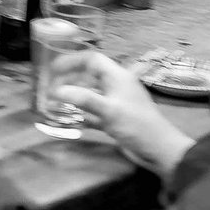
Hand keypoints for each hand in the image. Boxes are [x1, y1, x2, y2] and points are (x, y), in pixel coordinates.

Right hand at [47, 52, 194, 175]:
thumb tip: (56, 91)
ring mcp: (115, 104)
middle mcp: (116, 86)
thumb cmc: (137, 125)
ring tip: (54, 103)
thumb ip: (83, 99)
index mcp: (117, 76)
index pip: (92, 59)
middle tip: (50, 88)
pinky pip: (93, 113)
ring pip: (90, 95)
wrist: (159, 150)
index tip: (52, 68)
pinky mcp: (115, 120)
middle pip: (89, 76)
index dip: (72, 61)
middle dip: (69, 80)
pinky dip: (81, 115)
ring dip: (74, 98)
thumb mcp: (109, 110)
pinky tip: (68, 120)